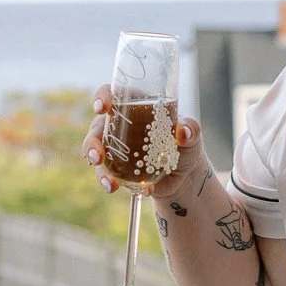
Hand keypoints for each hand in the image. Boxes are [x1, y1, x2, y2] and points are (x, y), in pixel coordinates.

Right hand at [81, 85, 209, 199]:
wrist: (186, 175)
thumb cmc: (187, 145)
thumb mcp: (193, 135)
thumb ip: (191, 129)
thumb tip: (183, 132)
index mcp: (135, 107)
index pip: (112, 95)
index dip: (102, 98)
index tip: (102, 107)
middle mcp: (119, 126)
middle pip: (96, 128)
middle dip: (92, 142)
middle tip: (97, 156)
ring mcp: (116, 150)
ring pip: (96, 155)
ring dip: (99, 170)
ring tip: (110, 183)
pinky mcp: (117, 170)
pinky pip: (108, 176)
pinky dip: (115, 183)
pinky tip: (138, 190)